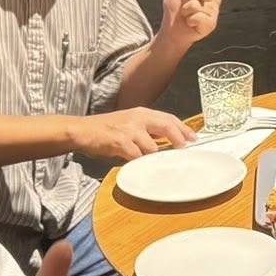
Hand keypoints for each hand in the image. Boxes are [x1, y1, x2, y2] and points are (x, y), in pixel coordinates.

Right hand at [74, 107, 195, 160]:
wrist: (82, 131)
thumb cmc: (105, 130)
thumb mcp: (129, 123)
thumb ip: (147, 130)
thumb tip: (167, 140)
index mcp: (141, 113)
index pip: (168, 118)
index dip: (183, 128)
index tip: (193, 137)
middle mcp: (137, 118)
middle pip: (167, 125)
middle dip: (179, 138)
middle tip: (185, 149)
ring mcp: (129, 130)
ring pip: (153, 146)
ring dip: (154, 157)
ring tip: (150, 160)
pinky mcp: (121, 142)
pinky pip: (137, 156)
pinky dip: (139, 162)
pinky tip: (135, 162)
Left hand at [160, 0, 219, 46]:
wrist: (172, 30)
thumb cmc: (176, 8)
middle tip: (184, 4)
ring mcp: (213, 10)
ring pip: (196, 4)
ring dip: (186, 10)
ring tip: (187, 14)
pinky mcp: (211, 23)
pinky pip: (198, 16)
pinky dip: (190, 20)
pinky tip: (191, 23)